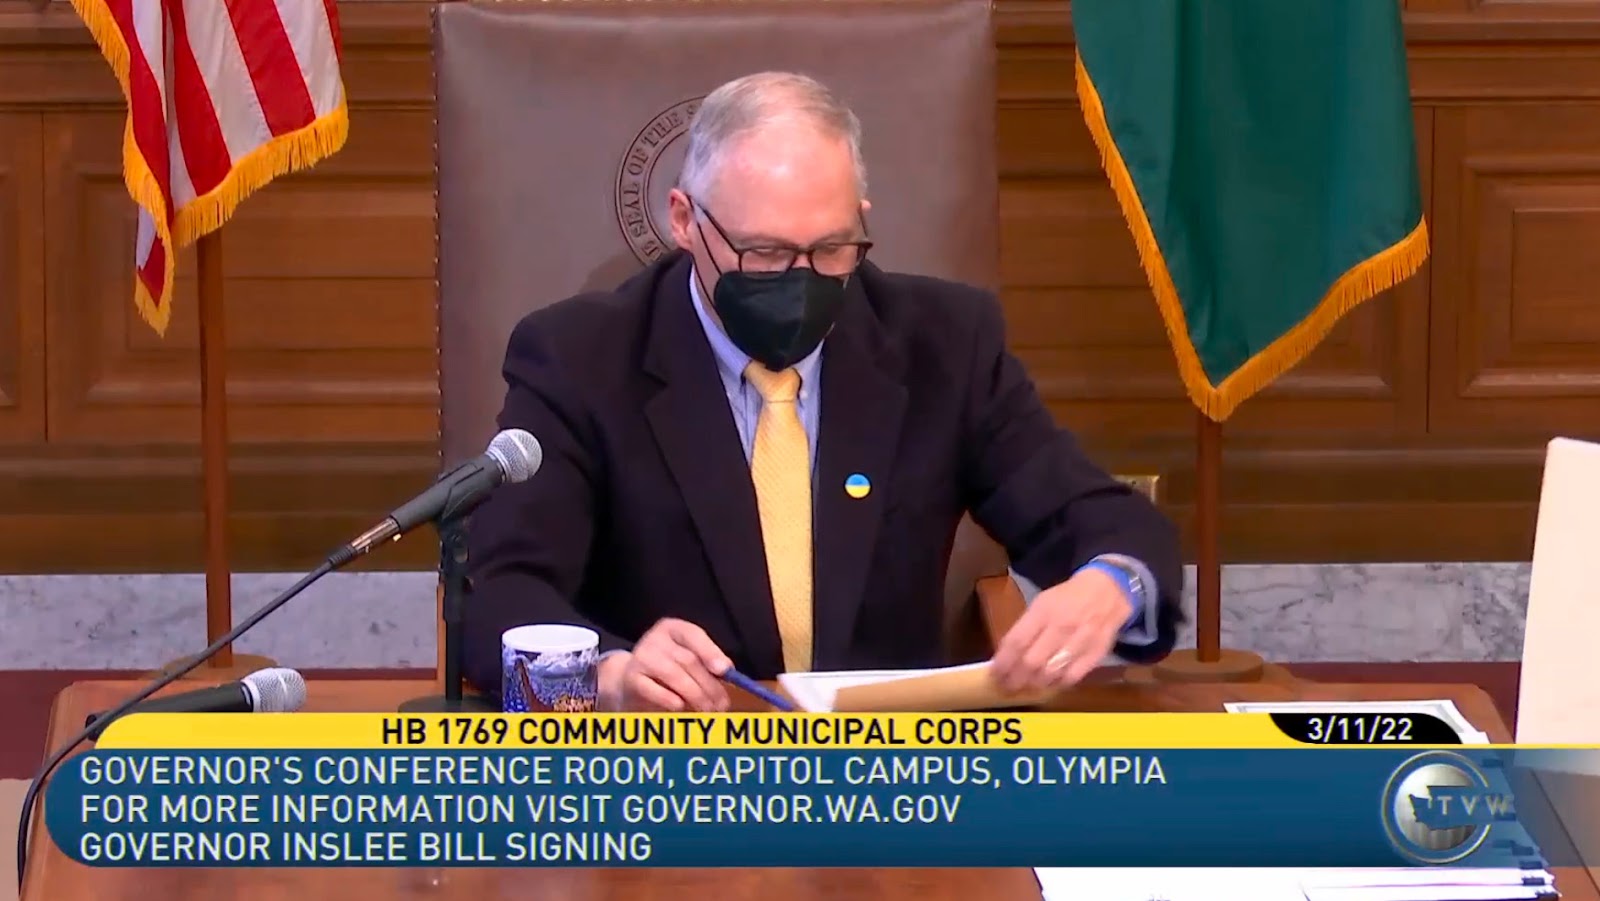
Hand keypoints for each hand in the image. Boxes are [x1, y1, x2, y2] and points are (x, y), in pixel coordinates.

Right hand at [598, 618, 732, 711]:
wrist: (629, 682)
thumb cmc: (666, 671)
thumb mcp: (686, 660)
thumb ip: (706, 662)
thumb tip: (728, 671)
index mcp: (672, 628)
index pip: (694, 634)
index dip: (710, 652)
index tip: (725, 670)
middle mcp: (655, 638)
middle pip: (688, 660)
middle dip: (709, 684)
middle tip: (721, 704)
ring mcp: (641, 657)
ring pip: (675, 675)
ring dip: (695, 695)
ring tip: (707, 709)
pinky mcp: (632, 678)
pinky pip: (655, 691)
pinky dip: (671, 700)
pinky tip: (681, 707)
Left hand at [991, 567, 1129, 692]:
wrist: (1107, 591)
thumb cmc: (1068, 598)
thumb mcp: (1042, 603)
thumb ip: (1025, 627)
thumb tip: (1007, 655)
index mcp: (1043, 611)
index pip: (1016, 642)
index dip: (1003, 662)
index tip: (995, 674)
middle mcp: (1061, 626)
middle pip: (1031, 661)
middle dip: (1015, 678)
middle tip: (1008, 686)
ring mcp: (1080, 641)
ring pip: (1050, 672)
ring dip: (1034, 684)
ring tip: (1025, 688)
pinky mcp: (1096, 653)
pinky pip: (1072, 676)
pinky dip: (1058, 684)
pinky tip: (1050, 684)